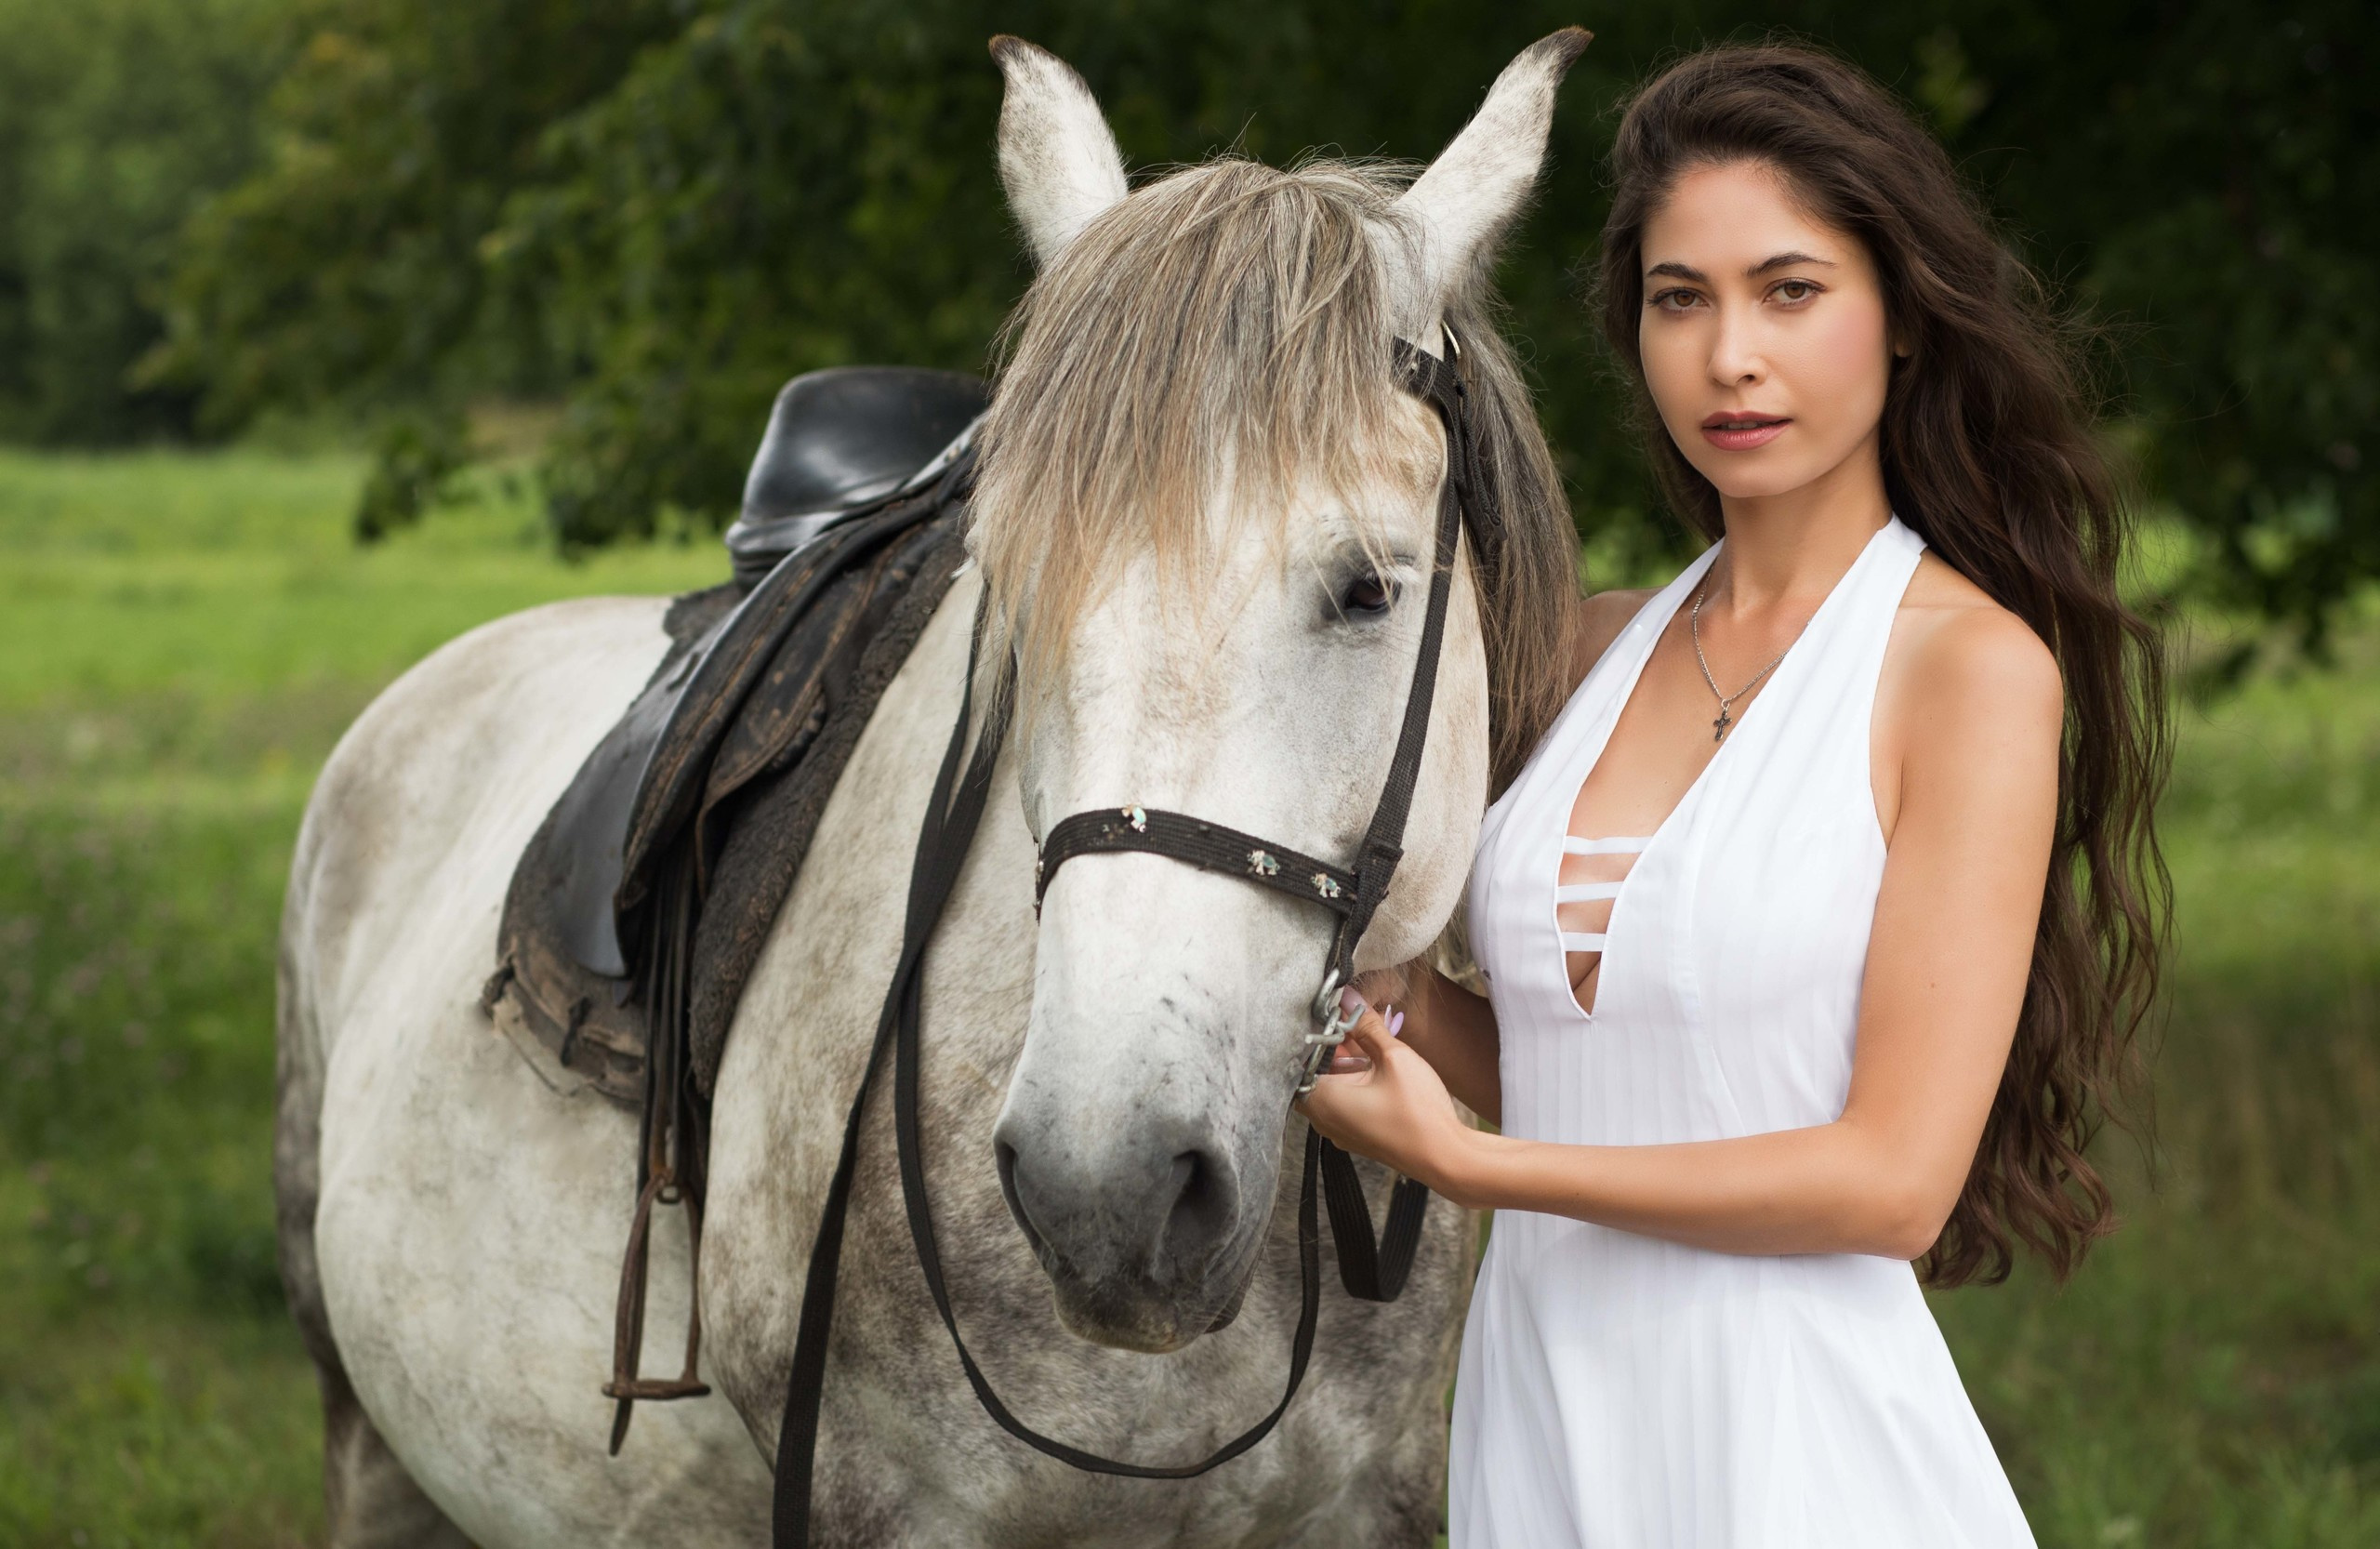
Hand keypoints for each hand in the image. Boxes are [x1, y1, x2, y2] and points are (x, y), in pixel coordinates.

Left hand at [1294, 987, 1476, 1196]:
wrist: (1447, 1157)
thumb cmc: (1418, 1112)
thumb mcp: (1394, 1058)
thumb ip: (1368, 1026)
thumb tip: (1350, 998)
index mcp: (1321, 1101)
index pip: (1302, 1056)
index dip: (1319, 1031)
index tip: (1337, 1013)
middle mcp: (1322, 1119)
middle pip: (1315, 1071)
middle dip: (1335, 1045)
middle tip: (1356, 1024)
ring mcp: (1339, 1131)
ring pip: (1331, 1086)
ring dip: (1346, 1063)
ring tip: (1369, 1042)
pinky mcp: (1357, 1135)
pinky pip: (1345, 1102)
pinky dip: (1355, 1082)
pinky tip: (1377, 1067)